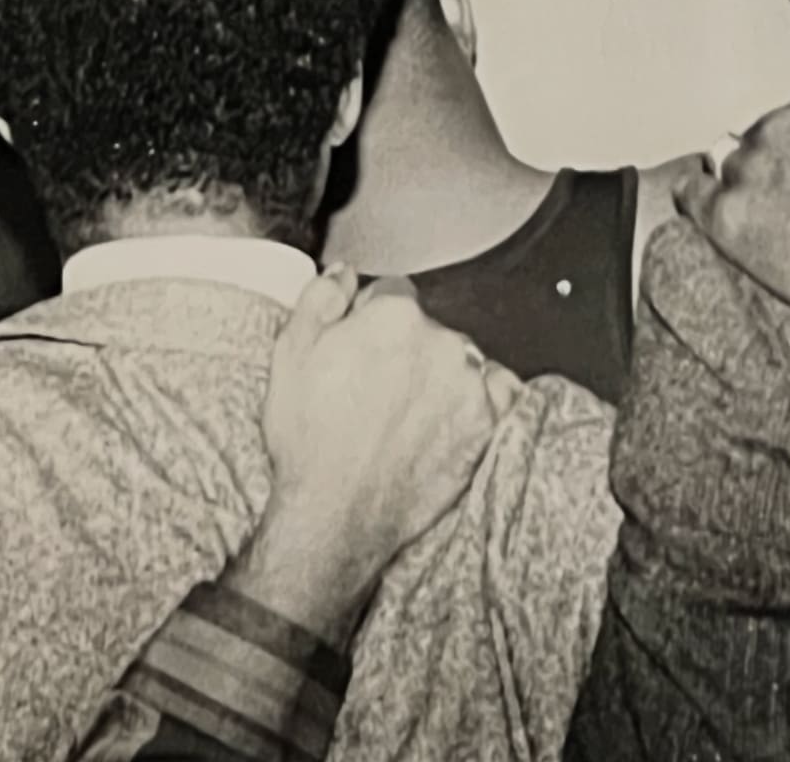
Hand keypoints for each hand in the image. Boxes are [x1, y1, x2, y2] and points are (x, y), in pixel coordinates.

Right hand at [231, 269, 520, 639]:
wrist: (335, 514)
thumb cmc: (309, 439)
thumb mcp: (290, 355)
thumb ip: (320, 299)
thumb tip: (345, 274)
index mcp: (394, 315)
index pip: (392, 294)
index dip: (370, 321)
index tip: (359, 350)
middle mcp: (440, 340)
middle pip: (426, 328)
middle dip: (405, 348)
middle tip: (375, 391)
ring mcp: (469, 383)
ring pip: (459, 359)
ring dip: (440, 374)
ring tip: (405, 415)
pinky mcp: (488, 423)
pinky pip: (499, 391)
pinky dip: (482, 397)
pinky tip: (451, 417)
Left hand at [677, 80, 789, 363]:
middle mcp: (780, 124)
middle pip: (766, 137)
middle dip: (781, 164)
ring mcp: (749, 169)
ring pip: (728, 162)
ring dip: (743, 182)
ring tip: (763, 212)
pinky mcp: (727, 215)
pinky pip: (691, 193)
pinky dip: (697, 198)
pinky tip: (711, 211)